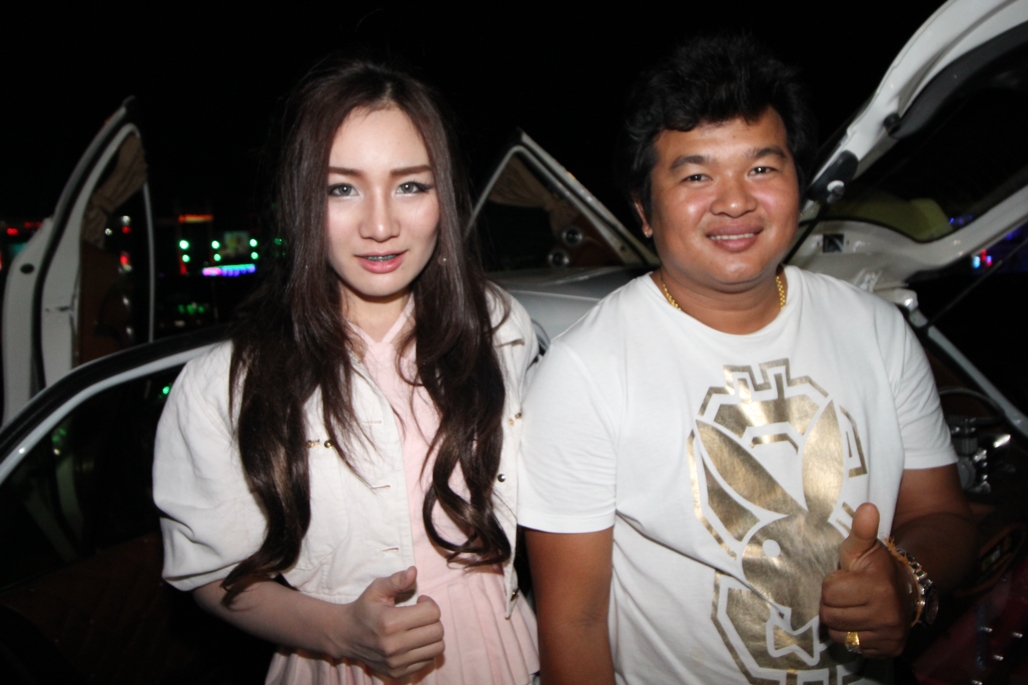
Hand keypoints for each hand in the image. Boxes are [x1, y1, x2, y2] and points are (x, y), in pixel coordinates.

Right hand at [335, 567, 444, 677]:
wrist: (345, 636)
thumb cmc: (364, 609)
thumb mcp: (376, 589)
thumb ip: (396, 580)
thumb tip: (413, 572)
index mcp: (389, 623)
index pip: (432, 613)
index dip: (429, 603)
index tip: (419, 601)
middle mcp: (394, 646)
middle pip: (437, 632)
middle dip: (433, 619)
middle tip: (421, 614)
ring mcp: (396, 662)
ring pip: (437, 648)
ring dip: (432, 635)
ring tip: (419, 628)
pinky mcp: (398, 673)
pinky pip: (428, 661)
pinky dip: (426, 649)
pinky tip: (414, 641)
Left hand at [820, 503, 913, 657]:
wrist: (908, 590)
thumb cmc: (876, 567)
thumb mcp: (865, 547)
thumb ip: (862, 529)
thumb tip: (867, 507)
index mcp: (877, 586)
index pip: (829, 592)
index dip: (833, 583)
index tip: (845, 578)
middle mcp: (886, 614)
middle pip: (830, 615)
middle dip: (833, 603)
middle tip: (846, 595)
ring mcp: (889, 634)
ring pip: (838, 634)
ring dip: (840, 621)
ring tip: (851, 608)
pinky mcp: (889, 649)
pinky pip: (852, 648)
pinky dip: (852, 636)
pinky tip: (861, 622)